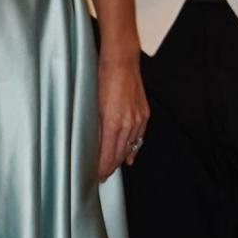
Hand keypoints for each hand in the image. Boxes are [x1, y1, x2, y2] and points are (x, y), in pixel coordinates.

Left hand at [97, 51, 149, 180]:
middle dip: (111, 167)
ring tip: (113, 168)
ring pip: (130, 147)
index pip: (109, 154)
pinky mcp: (144, 113)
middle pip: (120, 154)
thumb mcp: (93, 104)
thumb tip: (94, 144)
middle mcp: (128, 123)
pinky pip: (139, 137)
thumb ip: (95, 127)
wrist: (121, 61)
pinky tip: (130, 156)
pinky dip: (134, 148)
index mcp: (113, 123)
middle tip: (103, 176)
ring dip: (121, 158)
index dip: (103, 168)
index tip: (97, 176)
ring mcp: (138, 119)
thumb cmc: (103, 78)